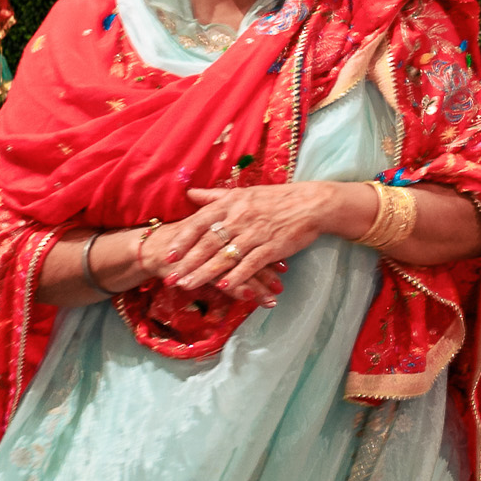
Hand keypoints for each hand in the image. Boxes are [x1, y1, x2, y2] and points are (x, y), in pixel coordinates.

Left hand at [164, 184, 337, 299]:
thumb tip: (189, 194)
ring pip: (224, 256)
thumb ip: (214, 196)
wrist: (311, 204)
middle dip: (187, 263)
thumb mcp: (243, 193)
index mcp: (230, 204)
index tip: (169, 256)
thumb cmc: (277, 199)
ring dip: (205, 273)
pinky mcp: (272, 247)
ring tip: (188, 286)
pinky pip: (250, 264)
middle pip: (207, 244)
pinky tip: (224, 287)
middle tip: (171, 278)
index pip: (200, 223)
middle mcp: (239, 218)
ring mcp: (255, 233)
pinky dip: (237, 276)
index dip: (183, 241)